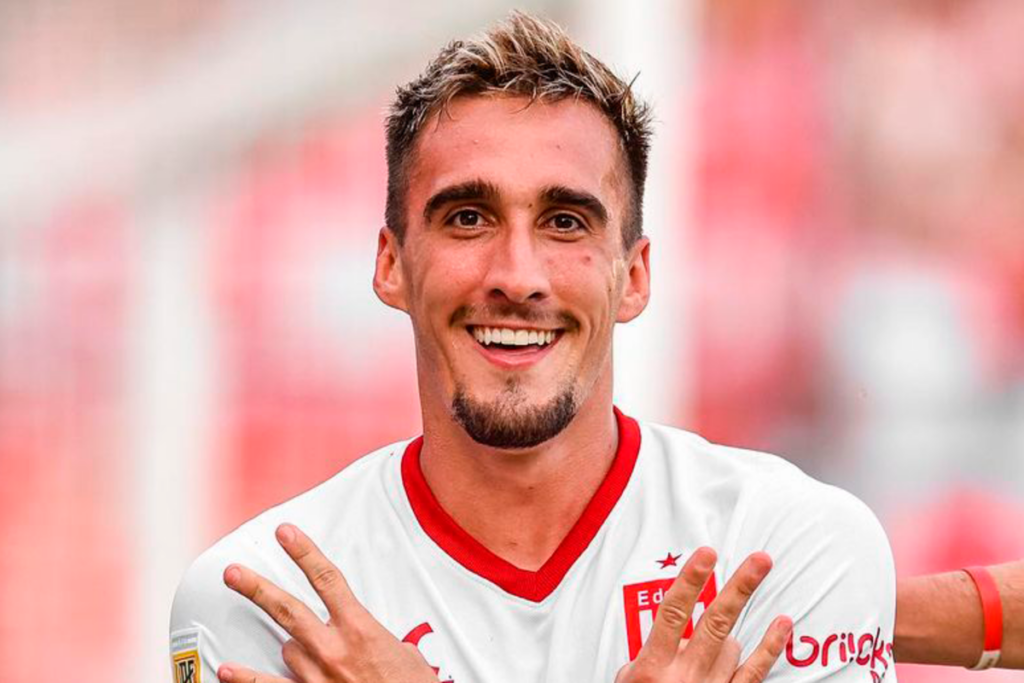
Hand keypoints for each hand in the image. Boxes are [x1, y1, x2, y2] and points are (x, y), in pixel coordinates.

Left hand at [217, 523, 439, 682]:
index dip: (304, 553)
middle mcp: (335, 649)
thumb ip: (379, 640)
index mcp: (361, 629)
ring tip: (289, 643)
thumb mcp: (405, 654)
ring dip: (291, 646)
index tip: (285, 534)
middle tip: (233, 573)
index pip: (327, 579)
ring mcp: (319, 676)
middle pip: (288, 610)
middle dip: (257, 589)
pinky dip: (246, 678)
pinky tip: (226, 669)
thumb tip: (370, 640)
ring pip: (286, 649)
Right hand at [615, 548, 791, 682]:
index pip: (674, 613)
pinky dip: (771, 646)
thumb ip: (648, 656)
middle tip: (761, 560)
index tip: (707, 554)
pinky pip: (756, 672)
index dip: (691, 580)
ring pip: (733, 644)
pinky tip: (783, 623)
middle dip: (741, 587)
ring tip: (720, 630)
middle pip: (717, 622)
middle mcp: (685, 677)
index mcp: (654, 667)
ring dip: (729, 631)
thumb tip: (673, 635)